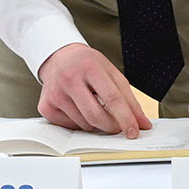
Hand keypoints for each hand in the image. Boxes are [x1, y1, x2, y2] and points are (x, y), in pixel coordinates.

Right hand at [35, 43, 150, 137]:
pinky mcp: (46, 106)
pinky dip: (80, 124)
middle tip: (118, 127)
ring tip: (93, 107)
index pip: (112, 98)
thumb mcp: (111, 73)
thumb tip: (142, 123)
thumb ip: (128, 98)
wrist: (58, 57)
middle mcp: (69, 79)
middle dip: (112, 127)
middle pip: (96, 116)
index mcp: (90, 67)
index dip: (126, 118)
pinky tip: (78, 108)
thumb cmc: (87, 65)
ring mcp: (55, 93)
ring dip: (95, 124)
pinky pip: (70, 127)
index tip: (134, 131)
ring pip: (84, 124)